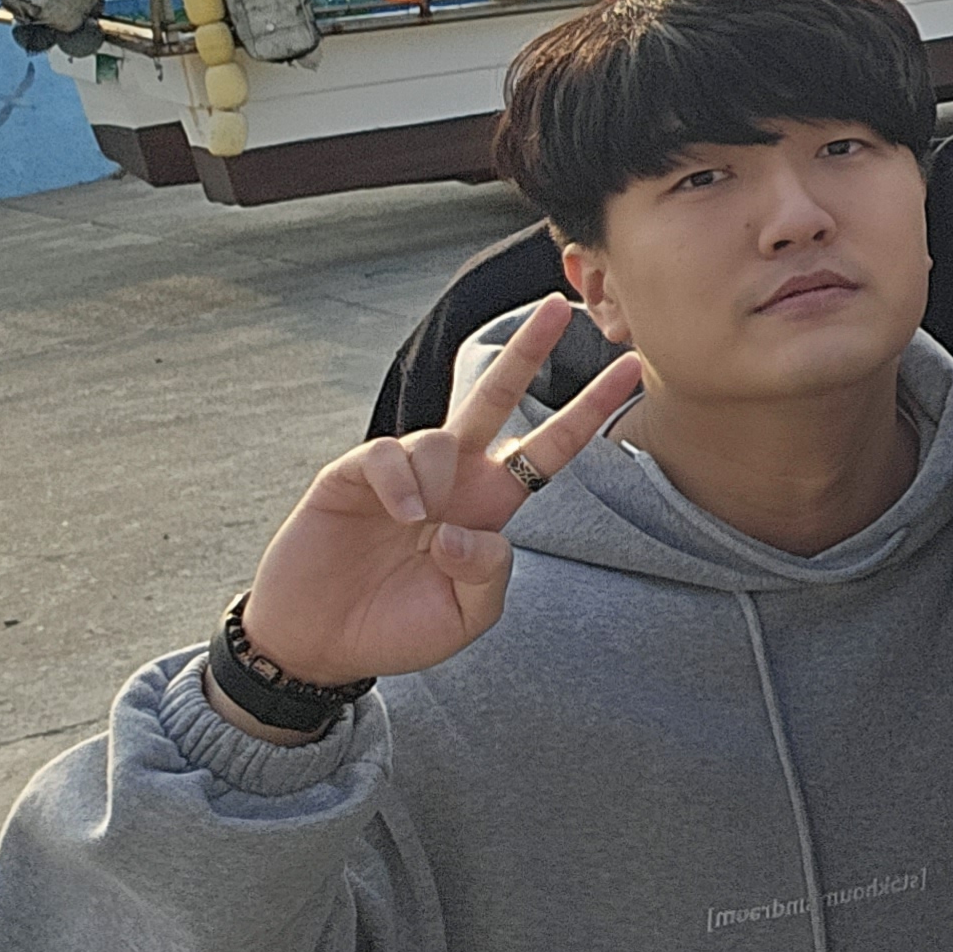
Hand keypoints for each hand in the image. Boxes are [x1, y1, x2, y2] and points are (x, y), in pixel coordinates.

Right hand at [232, 298, 640, 693]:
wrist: (319, 646)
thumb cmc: (396, 629)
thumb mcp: (463, 618)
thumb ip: (488, 577)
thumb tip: (468, 530)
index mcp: (489, 505)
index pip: (550, 448)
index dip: (589, 410)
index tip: (633, 368)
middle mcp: (453, 478)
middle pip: (497, 397)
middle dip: (529, 350)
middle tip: (562, 305)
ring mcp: (404, 472)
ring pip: (442, 437)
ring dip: (440, 481)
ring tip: (418, 527)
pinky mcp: (352, 475)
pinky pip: (389, 454)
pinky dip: (402, 482)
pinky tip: (401, 515)